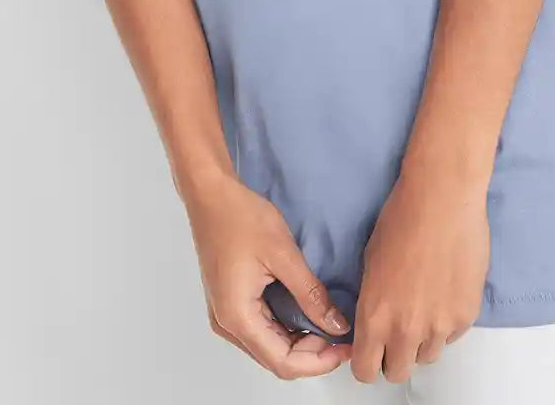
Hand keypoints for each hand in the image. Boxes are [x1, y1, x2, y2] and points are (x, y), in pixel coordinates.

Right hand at [184, 172, 351, 378]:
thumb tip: (336, 326)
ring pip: (269, 346)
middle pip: (275, 358)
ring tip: (330, 326)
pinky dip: (286, 329)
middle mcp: (228, 323)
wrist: (209, 193)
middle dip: (313, 354)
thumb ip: (311, 294)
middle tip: (342, 337)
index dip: (318, 361)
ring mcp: (226, 313)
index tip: (345, 347)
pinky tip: (306, 314)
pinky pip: (261, 328)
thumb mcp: (283, 253)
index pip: (283, 361)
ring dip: (300, 343)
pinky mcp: (229, 301)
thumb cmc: (241, 217)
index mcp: (238, 316)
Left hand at [350, 169, 489, 382]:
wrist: (442, 198)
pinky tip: (442, 292)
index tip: (369, 350)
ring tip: (422, 306)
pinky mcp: (466, 316)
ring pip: (427, 356)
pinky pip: (451, 336)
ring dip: (421, 341)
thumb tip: (375, 320)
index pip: (364, 369)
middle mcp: (407, 329)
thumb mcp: (370, 262)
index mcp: (375, 316)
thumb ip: (372, 301)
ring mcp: (440, 326)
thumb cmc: (401, 219)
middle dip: (394, 357)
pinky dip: (445, 323)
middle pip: (398, 372)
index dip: (365, 362)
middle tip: (396, 331)